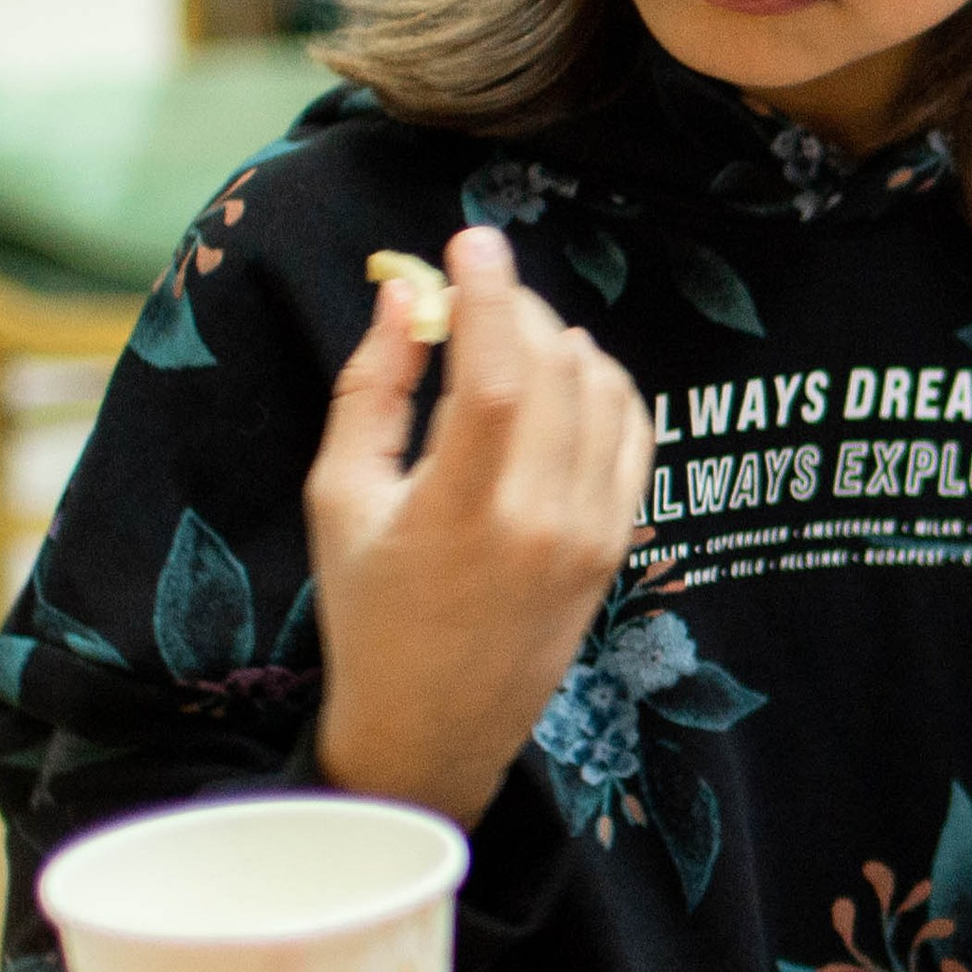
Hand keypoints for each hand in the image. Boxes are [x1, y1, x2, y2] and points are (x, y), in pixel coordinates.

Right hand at [306, 225, 653, 828]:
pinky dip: (603, 384)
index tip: (469, 241)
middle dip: (512, 307)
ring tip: (505, 337)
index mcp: (462, 513)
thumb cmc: (367, 614)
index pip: (499, 372)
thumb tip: (402, 292)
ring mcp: (593, 536)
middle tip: (467, 293)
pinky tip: (562, 373)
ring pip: (602, 389)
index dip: (488, 292)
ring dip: (557, 338)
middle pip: (554, 366)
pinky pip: (632, 431)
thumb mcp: (339, 499)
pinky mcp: (617, 547)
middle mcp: (543, 523)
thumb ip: (371, 390)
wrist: (431, 730)